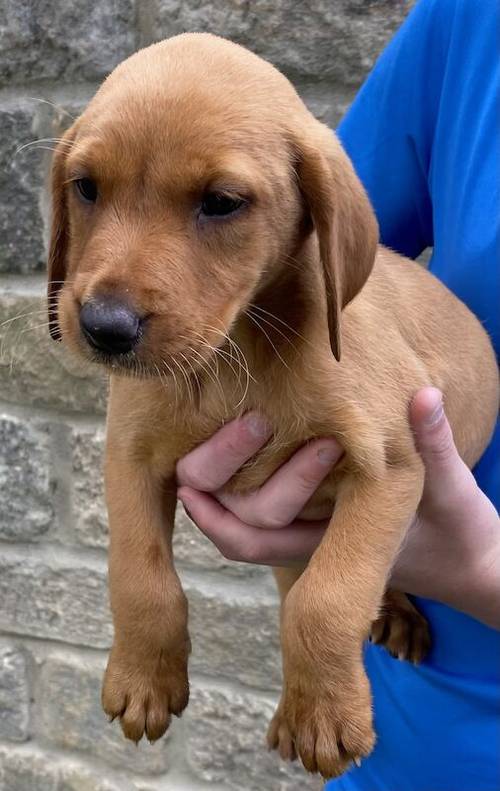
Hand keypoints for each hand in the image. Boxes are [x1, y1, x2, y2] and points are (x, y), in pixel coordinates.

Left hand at [177, 392, 499, 625]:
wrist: (469, 559)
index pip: (258, 540)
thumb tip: (423, 396)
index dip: (218, 518)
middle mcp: (317, 540)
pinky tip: (240, 441)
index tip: (189, 483)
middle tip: (190, 460)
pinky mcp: (325, 512)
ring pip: (253, 518)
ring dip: (225, 487)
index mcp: (334, 542)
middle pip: (243, 530)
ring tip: (200, 446)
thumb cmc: (458, 530)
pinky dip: (251, 478)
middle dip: (215, 496)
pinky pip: (274, 504)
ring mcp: (319, 528)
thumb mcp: (451, 488)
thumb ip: (435, 445)